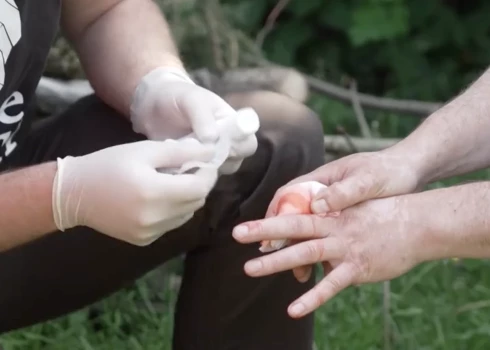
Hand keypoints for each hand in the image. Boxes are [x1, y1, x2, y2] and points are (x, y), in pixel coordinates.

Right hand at [52, 138, 218, 245]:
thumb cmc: (108, 165)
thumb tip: (210, 151)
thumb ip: (180, 151)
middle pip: (196, 202)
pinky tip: (159, 197)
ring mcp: (150, 233)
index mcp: (154, 193)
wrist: (74, 194)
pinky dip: (174, 210)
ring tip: (172, 182)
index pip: (200, 187)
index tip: (204, 161)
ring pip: (186, 215)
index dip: (207, 173)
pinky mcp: (144, 241)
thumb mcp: (144, 150)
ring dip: (187, 198)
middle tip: (188, 168)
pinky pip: (172, 224)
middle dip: (199, 184)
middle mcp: (155, 218)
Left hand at [129, 67, 257, 173]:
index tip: (221, 143)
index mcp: (232, 126)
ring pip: (215, 173)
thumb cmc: (179, 96)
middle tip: (197, 150)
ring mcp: (208, 157)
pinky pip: (195, 177)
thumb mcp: (192, 99)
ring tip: (182, 154)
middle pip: (235, 163)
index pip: (249, 144)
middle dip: (218, 160)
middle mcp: (224, 144)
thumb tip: (213, 140)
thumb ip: (203, 117)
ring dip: (201, 168)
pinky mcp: (191, 166)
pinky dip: (186, 173)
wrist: (152, 104)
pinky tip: (174, 162)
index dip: (239, 148)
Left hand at [232, 196, 422, 317]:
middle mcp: (333, 228)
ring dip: (277, 262)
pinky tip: (293, 309)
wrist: (417, 224)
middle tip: (236, 235)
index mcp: (331, 214)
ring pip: (305, 253)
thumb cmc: (384, 216)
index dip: (269, 220)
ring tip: (251, 268)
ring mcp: (344, 248)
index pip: (294, 214)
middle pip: (294, 228)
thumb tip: (311, 230)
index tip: (246, 225)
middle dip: (265, 233)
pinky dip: (312, 298)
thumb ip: (330, 220)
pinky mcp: (357, 269)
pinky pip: (331, 285)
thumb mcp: (353, 210)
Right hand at [264, 150, 420, 281]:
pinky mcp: (347, 224)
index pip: (287, 195)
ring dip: (301, 252)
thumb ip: (344, 192)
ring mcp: (334, 211)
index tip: (268, 234)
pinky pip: (327, 240)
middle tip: (275, 260)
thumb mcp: (368, 180)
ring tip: (301, 275)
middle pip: (294, 218)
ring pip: (309, 233)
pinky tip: (324, 271)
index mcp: (322, 181)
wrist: (410, 173)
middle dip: (282, 239)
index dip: (274, 214)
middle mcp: (323, 197)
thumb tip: (316, 206)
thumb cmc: (387, 172)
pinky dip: (322, 256)